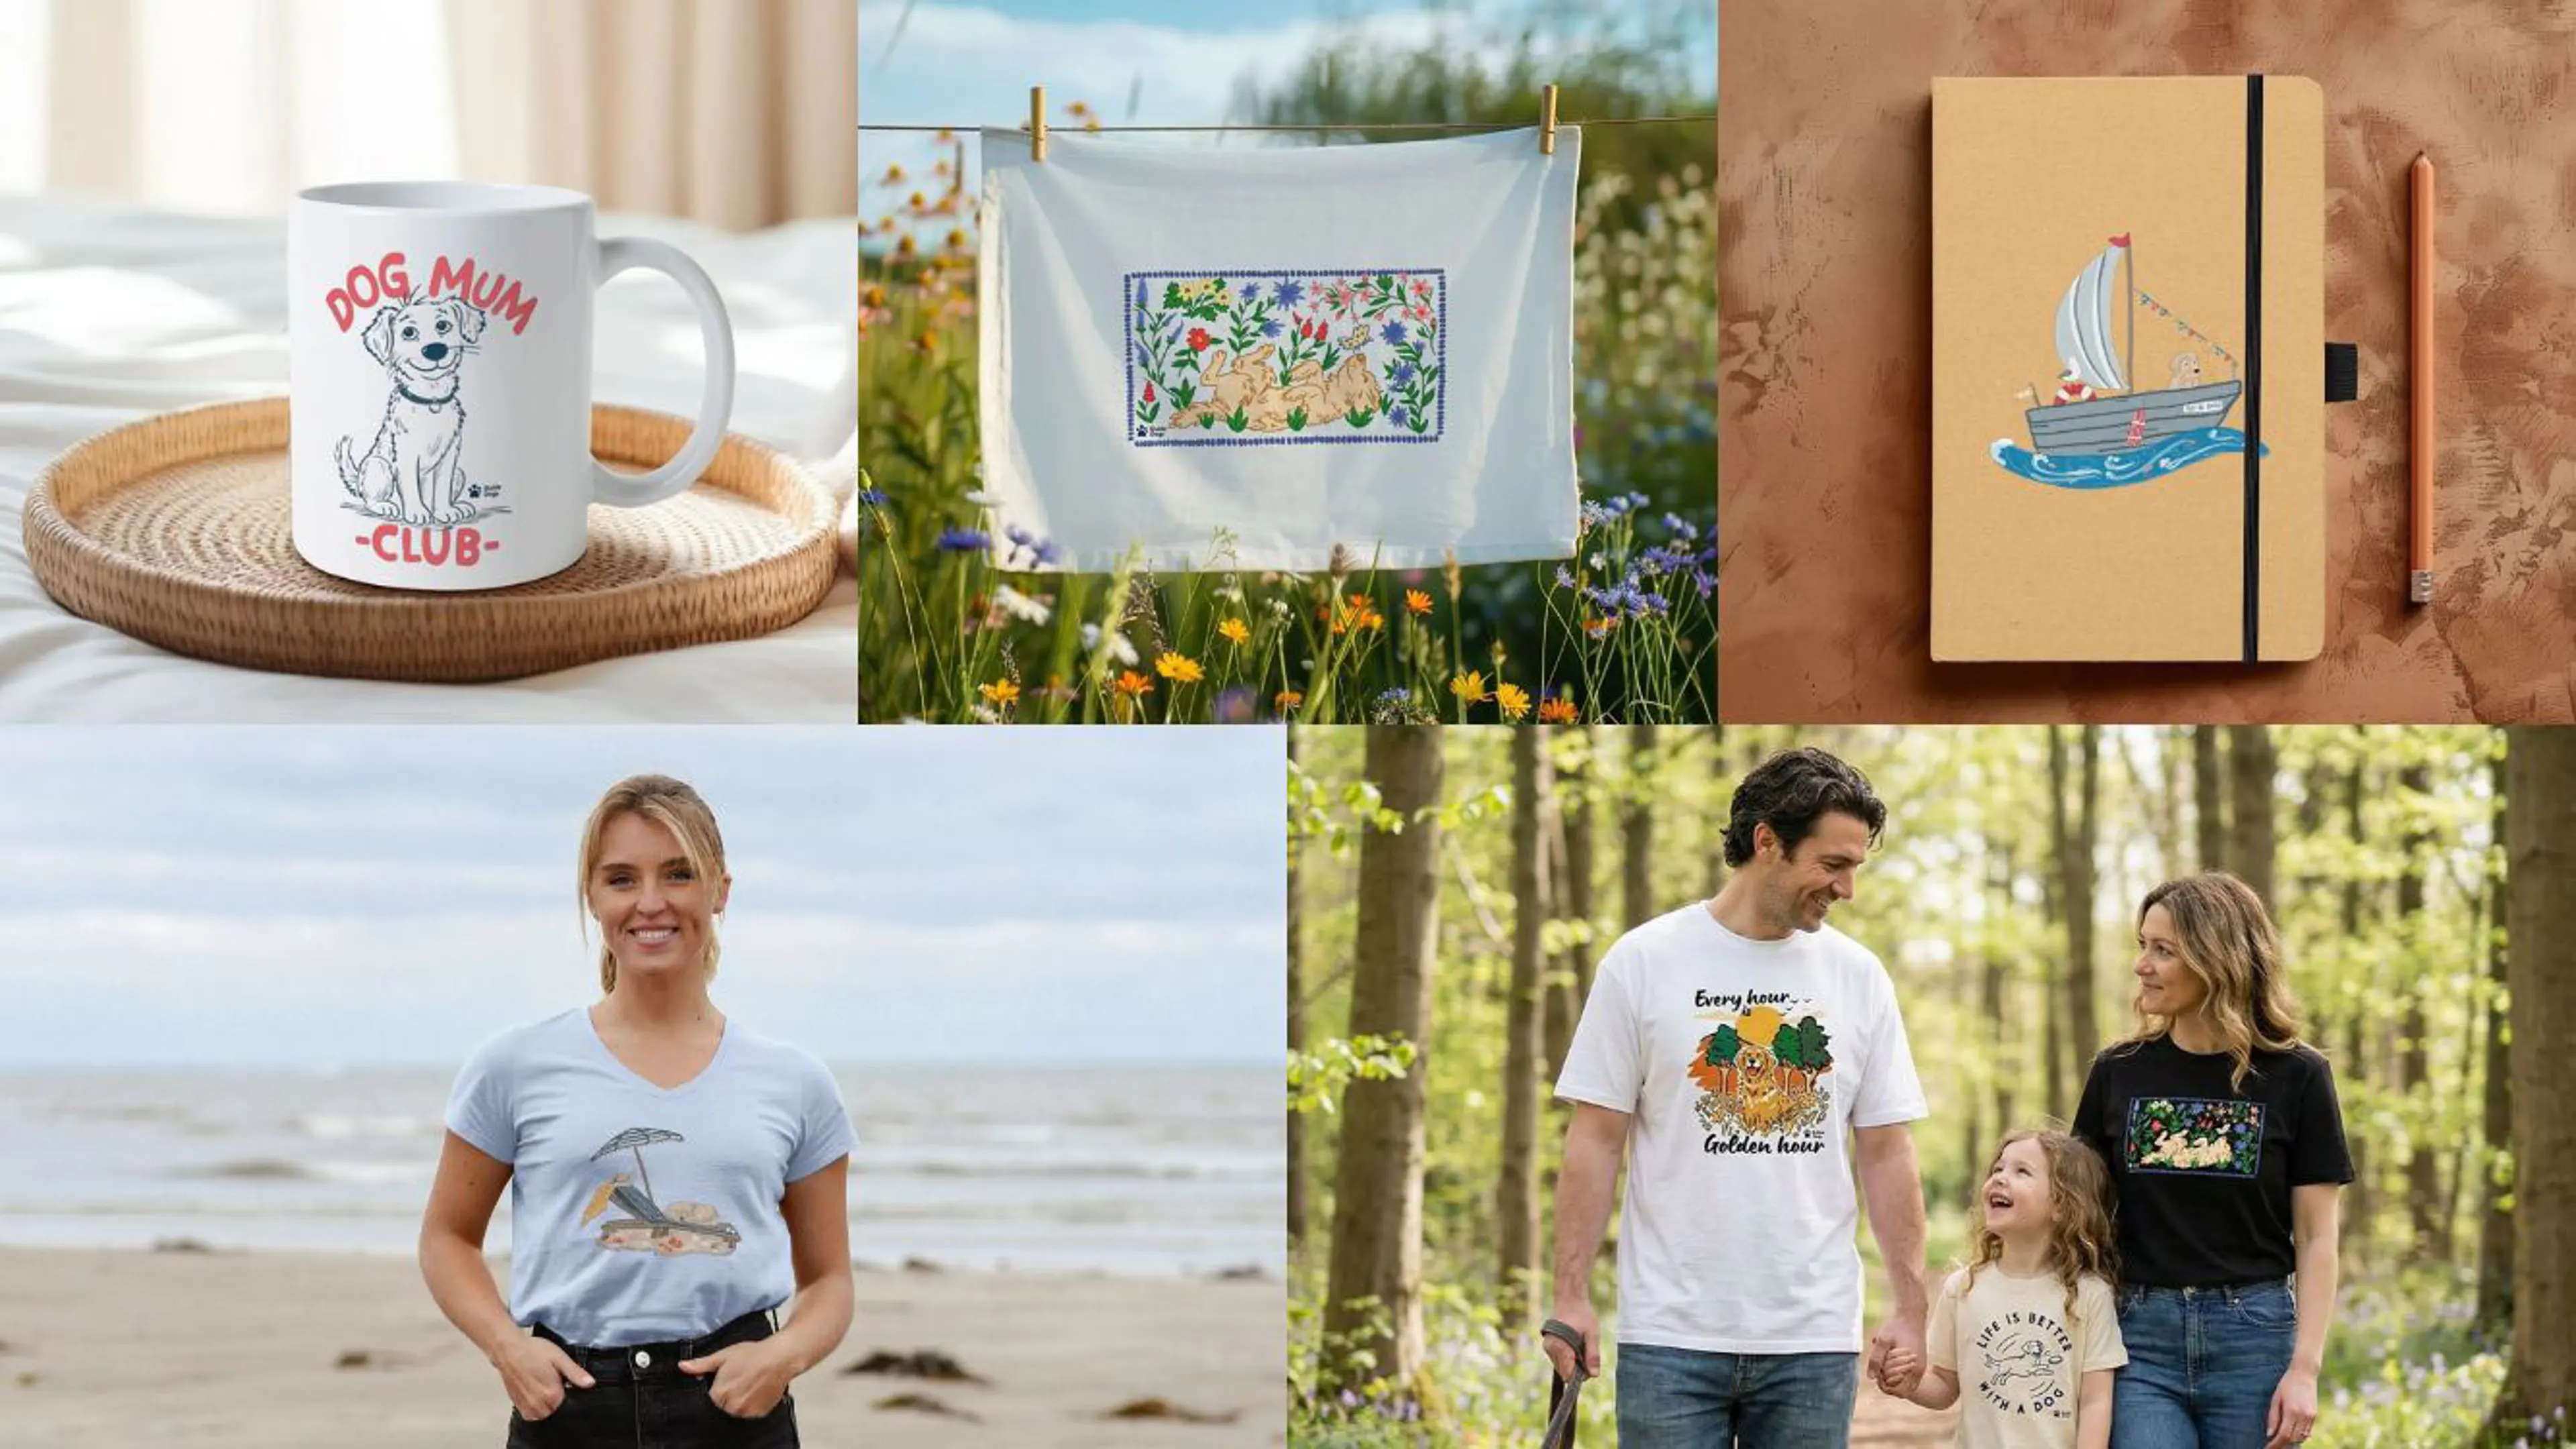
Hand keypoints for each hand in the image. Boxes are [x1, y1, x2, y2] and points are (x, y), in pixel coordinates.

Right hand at [494, 1336, 593, 1420]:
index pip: (569, 1404)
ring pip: (544, 1413)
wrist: (508, 1350)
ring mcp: (526, 1407)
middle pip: (557, 1410)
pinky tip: (534, 1389)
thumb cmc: (533, 1351)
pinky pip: (531, 1413)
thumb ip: (575, 1373)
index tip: (564, 1382)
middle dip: (557, 1398)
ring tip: (542, 1384)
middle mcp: (538, 1406)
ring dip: (546, 1403)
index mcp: (552, 1395)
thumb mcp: (559, 1358)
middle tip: (552, 1380)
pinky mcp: (517, 1405)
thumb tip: (590, 1383)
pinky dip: (535, 1405)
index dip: (569, 1391)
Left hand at [680, 1338, 797, 1418]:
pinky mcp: (760, 1413)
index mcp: (719, 1394)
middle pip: (724, 1404)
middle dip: (730, 1393)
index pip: (712, 1396)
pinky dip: (753, 1403)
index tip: (729, 1376)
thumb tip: (682, 1366)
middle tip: (741, 1377)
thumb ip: (701, 1364)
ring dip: (741, 1399)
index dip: (720, 1385)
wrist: (780, 1357)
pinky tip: (758, 1388)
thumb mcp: (724, 1356)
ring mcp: (747, 1411)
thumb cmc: (753, 1354)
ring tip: (751, 1382)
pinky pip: (751, 1411)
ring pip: (737, 1409)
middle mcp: (731, 1406)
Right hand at [1542, 1299, 1601, 1380]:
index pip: (1568, 1374)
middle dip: (1577, 1369)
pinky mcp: (1548, 1345)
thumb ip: (1593, 1356)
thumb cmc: (1582, 1315)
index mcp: (1560, 1347)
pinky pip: (1558, 1359)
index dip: (1580, 1375)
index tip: (1589, 1366)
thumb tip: (1594, 1375)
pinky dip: (1568, 1357)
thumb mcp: (1592, 1335)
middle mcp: (1550, 1349)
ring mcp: (1547, 1347)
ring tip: (1580, 1345)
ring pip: (1561, 1367)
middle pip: (1564, 1372)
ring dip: (1572, 1363)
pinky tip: (1574, 1345)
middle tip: (1586, 1353)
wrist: (1570, 1299)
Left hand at [1868, 1315, 1925, 1396]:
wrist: (1911, 1315)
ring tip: (1886, 1359)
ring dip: (1892, 1376)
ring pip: (1903, 1383)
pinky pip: (1906, 1375)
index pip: (1898, 1390)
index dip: (1884, 1384)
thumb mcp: (1882, 1341)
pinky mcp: (1919, 1363)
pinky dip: (1896, 1371)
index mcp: (1912, 1368)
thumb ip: (1876, 1359)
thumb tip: (1871, 1377)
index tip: (1877, 1370)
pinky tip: (1891, 1357)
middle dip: (1887, 1380)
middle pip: (1900, 1389)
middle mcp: (1919, 1371)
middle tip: (1880, 1363)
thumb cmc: (1896, 1326)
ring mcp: (1920, 1368)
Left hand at [2265, 1363, 2318, 1447]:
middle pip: (2293, 1439)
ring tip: (2280, 1442)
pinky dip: (2299, 1436)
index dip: (2275, 1444)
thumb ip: (2273, 1417)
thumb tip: (2270, 1434)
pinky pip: (2307, 1431)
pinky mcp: (2314, 1415)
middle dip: (2282, 1445)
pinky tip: (2291, 1435)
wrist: (2304, 1374)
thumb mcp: (2275, 1398)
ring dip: (2291, 1442)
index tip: (2267, 1447)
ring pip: (2301, 1437)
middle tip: (2272, 1446)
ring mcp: (2311, 1416)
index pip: (2284, 1435)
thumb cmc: (2286, 1384)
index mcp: (2292, 1411)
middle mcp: (2303, 1416)